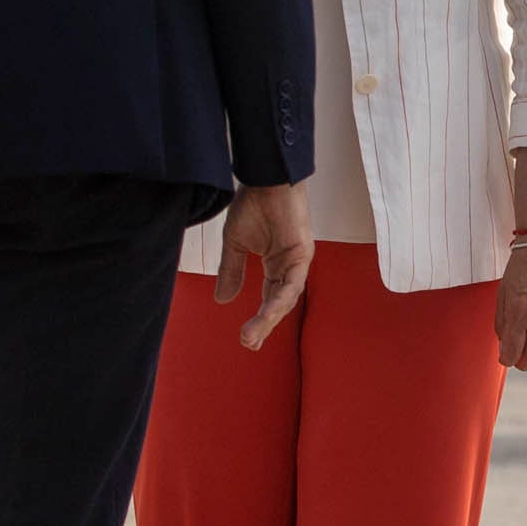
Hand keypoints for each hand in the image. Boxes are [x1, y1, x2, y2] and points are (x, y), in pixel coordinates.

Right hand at [209, 183, 312, 348]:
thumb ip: (231, 271)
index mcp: (275, 265)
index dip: (259, 319)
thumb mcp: (235, 244)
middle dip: (264, 326)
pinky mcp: (304, 254)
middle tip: (248, 345)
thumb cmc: (252, 205)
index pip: (268, 298)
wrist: (263, 180)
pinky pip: (293, 283)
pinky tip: (267, 314)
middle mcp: (289, 267)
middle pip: (279, 303)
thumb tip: (222, 301)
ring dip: (269, 319)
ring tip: (251, 337)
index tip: (246, 339)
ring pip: (286, 298)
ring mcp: (298, 261)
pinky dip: (280, 300)